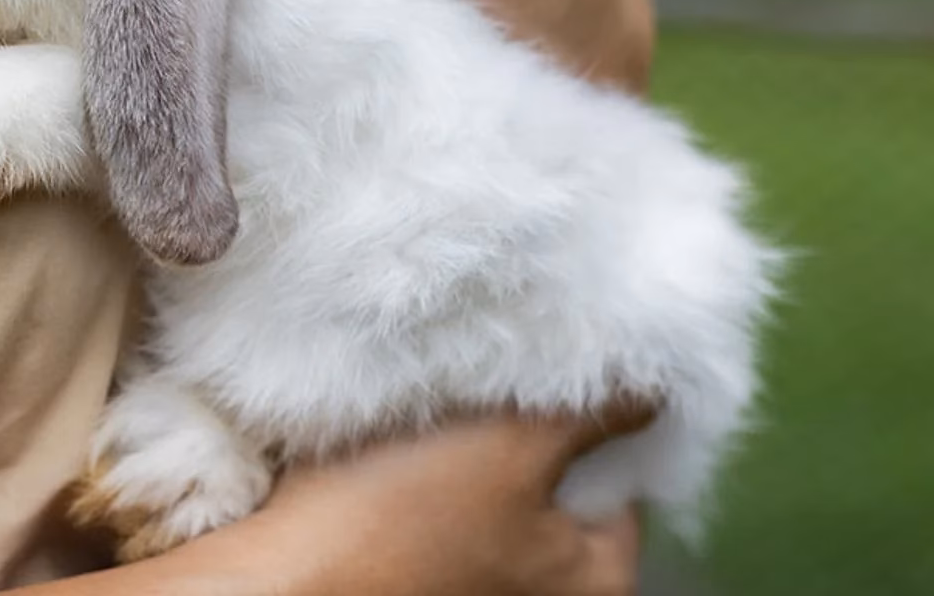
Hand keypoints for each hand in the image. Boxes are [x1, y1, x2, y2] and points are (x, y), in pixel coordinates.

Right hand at [14, 406, 650, 595]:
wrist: (274, 575)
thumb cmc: (400, 522)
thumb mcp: (512, 448)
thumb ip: (594, 413)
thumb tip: (659, 384)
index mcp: (591, 581)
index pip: (623, 482)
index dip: (596, 414)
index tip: (563, 363)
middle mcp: (534, 593)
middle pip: (553, 485)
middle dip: (527, 423)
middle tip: (499, 361)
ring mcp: (465, 580)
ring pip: (486, 488)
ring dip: (467, 438)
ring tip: (444, 386)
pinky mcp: (404, 565)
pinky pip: (431, 500)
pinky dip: (420, 463)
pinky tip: (397, 425)